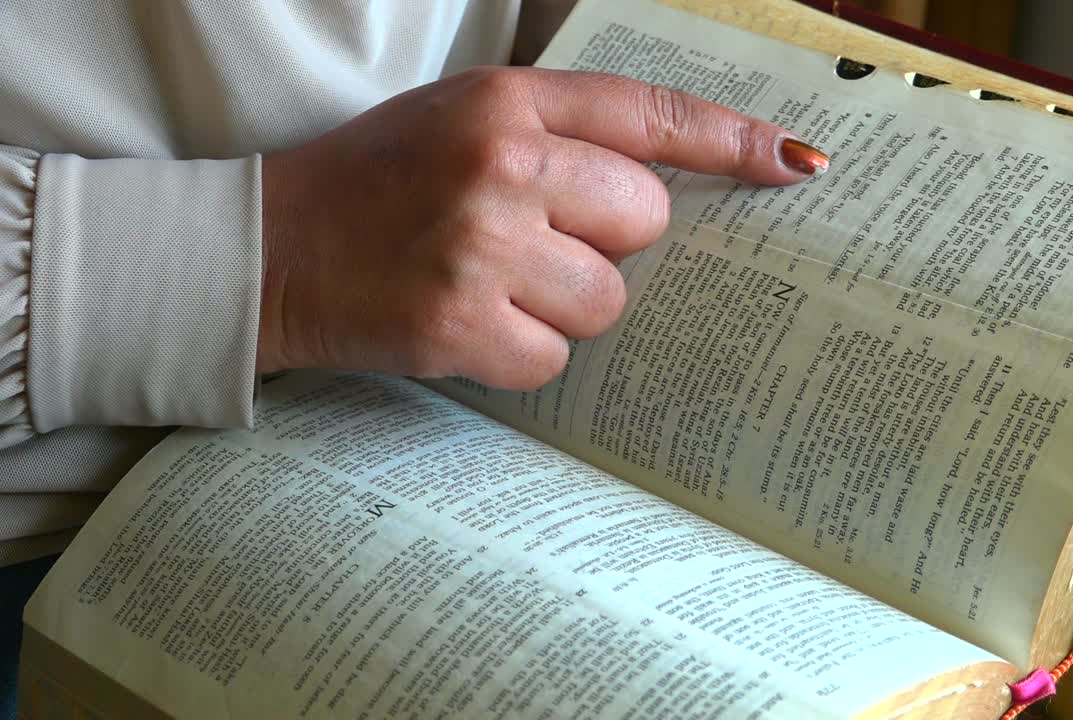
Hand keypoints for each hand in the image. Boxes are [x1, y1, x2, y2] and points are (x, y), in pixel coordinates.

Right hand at [258, 66, 825, 388]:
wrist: (268, 248)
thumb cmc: (375, 181)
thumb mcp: (462, 119)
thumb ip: (559, 133)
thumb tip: (662, 188)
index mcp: (505, 103)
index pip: (648, 114)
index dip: (731, 141)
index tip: (795, 165)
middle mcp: (502, 166)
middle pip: (644, 222)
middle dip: (607, 242)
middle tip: (536, 241)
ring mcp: (481, 248)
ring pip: (607, 302)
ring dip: (565, 305)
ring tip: (492, 283)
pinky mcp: (460, 325)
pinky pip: (556, 358)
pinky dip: (523, 353)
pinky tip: (469, 324)